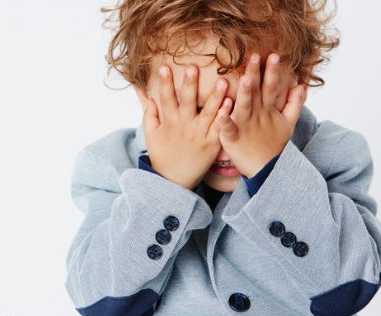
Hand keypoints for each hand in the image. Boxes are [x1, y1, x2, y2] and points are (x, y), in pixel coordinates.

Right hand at [142, 64, 232, 189]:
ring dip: (215, 96)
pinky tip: (231, 104)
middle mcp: (184, 127)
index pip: (165, 99)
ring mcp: (199, 136)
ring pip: (208, 113)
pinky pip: (219, 129)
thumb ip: (150, 116)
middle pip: (186, 102)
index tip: (164, 67)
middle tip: (193, 67)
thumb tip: (148, 98)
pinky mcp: (212, 145)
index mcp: (169, 123)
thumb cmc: (162, 157)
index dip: (165, 83)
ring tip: (223, 81)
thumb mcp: (151, 137)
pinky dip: (225, 116)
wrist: (174, 183)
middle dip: (189, 84)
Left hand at [217, 53, 307, 177]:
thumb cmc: (274, 145)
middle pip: (256, 92)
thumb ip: (294, 102)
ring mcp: (245, 126)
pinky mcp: (232, 138)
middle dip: (256, 74)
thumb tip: (302, 84)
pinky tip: (221, 111)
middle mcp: (256, 115)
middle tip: (254, 57)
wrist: (267, 170)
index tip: (274, 55)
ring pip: (244, 107)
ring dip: (244, 94)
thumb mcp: (288, 123)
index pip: (271, 87)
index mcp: (267, 109)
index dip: (272, 72)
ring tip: (243, 79)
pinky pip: (228, 128)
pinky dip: (225, 120)